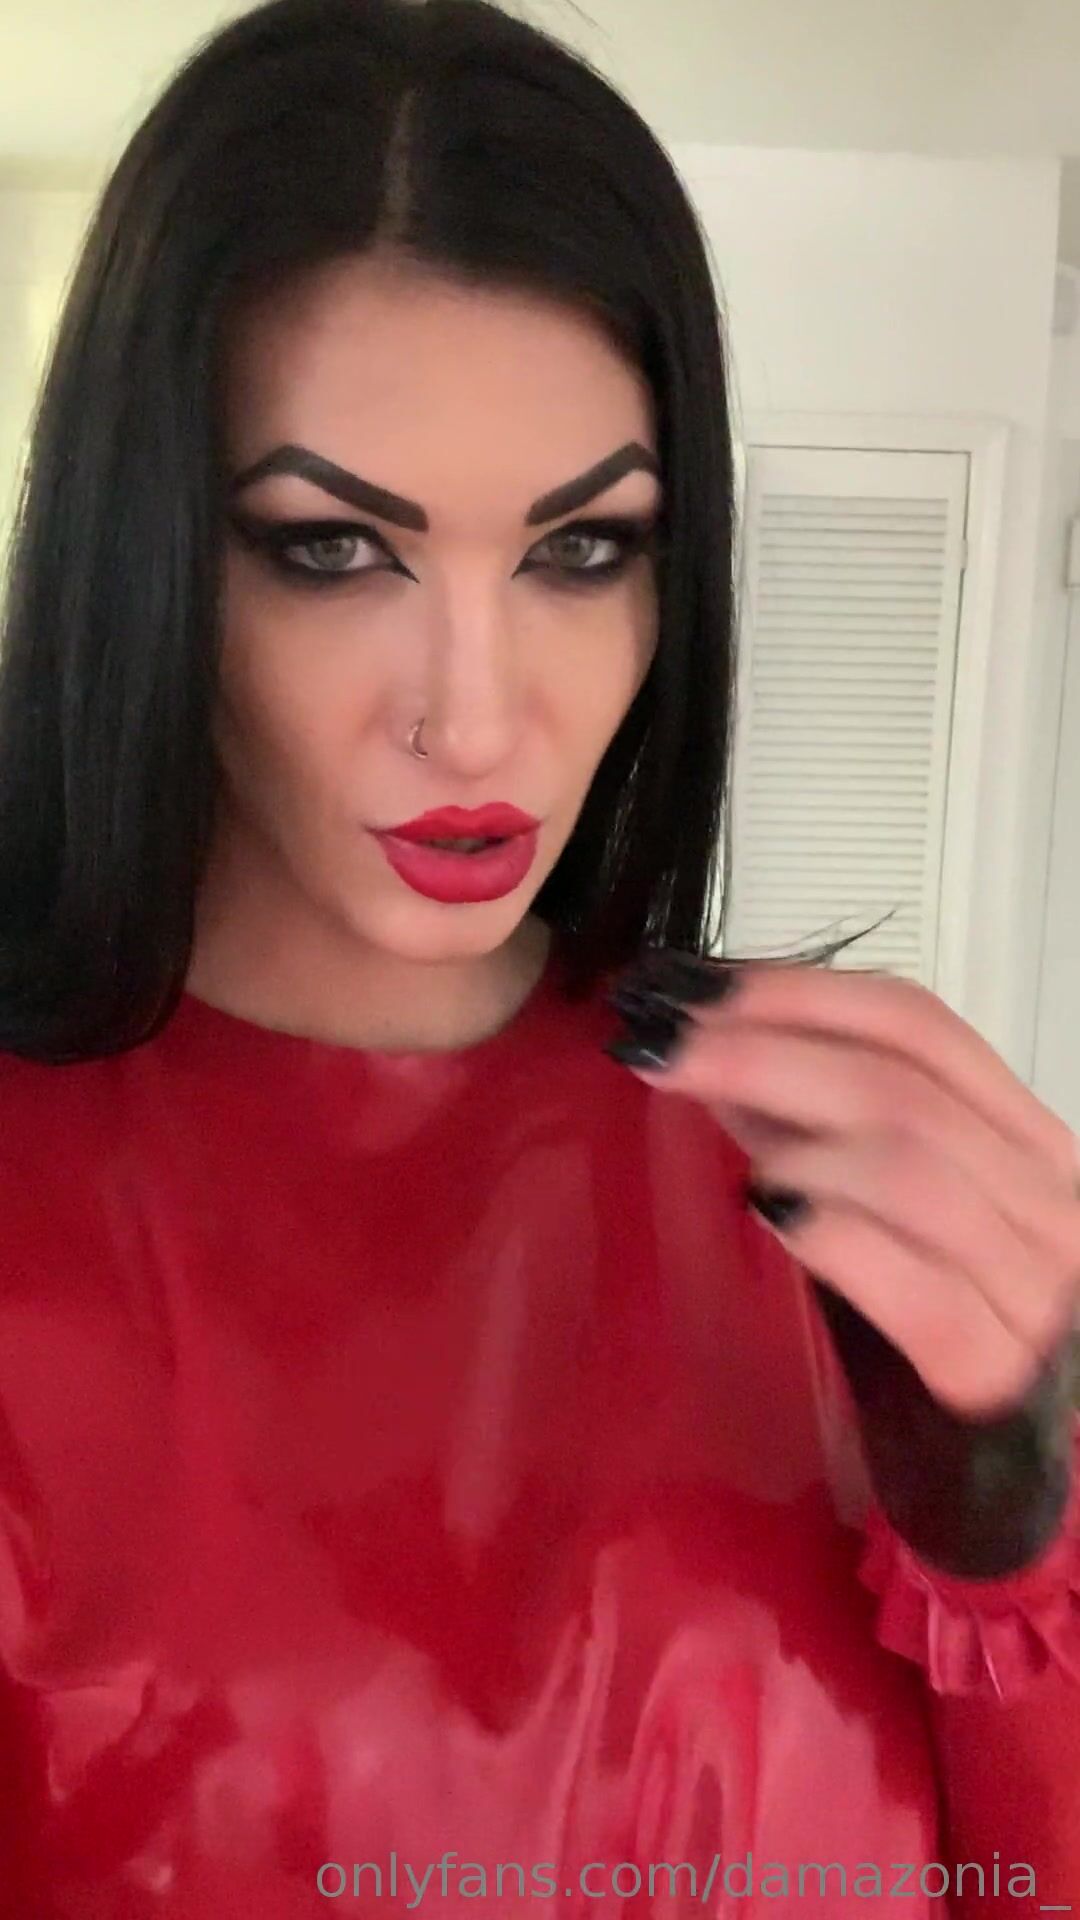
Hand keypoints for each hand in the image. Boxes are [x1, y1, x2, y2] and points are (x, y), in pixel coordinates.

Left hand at [607, 953, 1079, 1420]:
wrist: (999, 1472)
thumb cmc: (936, 1323)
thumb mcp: (882, 1200)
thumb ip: (811, 1121)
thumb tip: (710, 1042)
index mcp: (1031, 1139)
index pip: (922, 1027)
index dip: (802, 993)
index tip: (696, 985)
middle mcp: (1052, 1202)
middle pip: (905, 1087)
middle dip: (765, 1048)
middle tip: (662, 1042)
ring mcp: (1035, 1289)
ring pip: (914, 1169)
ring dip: (793, 1133)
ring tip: (713, 1129)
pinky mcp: (994, 1371)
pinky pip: (917, 1285)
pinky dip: (834, 1233)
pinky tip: (769, 1210)